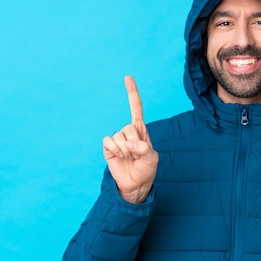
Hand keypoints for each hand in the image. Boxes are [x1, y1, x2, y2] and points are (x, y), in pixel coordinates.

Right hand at [102, 75, 158, 203]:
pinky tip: (119, 156)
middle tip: (137, 154)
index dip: (132, 92)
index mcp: (140, 129)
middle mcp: (128, 131)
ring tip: (130, 158)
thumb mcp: (152, 158)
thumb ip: (145, 149)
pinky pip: (108, 142)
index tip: (127, 77)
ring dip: (125, 150)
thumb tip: (131, 143)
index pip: (136, 107)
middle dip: (134, 143)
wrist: (136, 183)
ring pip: (118, 136)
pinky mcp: (108, 147)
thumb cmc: (146, 168)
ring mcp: (117, 139)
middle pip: (128, 127)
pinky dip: (115, 150)